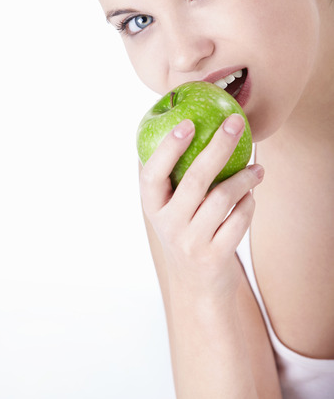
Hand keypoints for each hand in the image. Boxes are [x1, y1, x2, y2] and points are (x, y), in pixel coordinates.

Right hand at [139, 114, 263, 298]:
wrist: (196, 285)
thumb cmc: (184, 231)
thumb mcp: (168, 209)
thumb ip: (171, 177)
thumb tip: (185, 125)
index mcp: (151, 206)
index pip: (153, 173)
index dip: (168, 148)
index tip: (188, 123)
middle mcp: (167, 224)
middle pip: (195, 179)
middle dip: (218, 146)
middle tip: (235, 123)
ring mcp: (191, 241)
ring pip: (222, 199)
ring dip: (245, 177)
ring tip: (258, 168)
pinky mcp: (215, 256)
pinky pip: (239, 220)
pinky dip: (249, 204)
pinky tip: (251, 197)